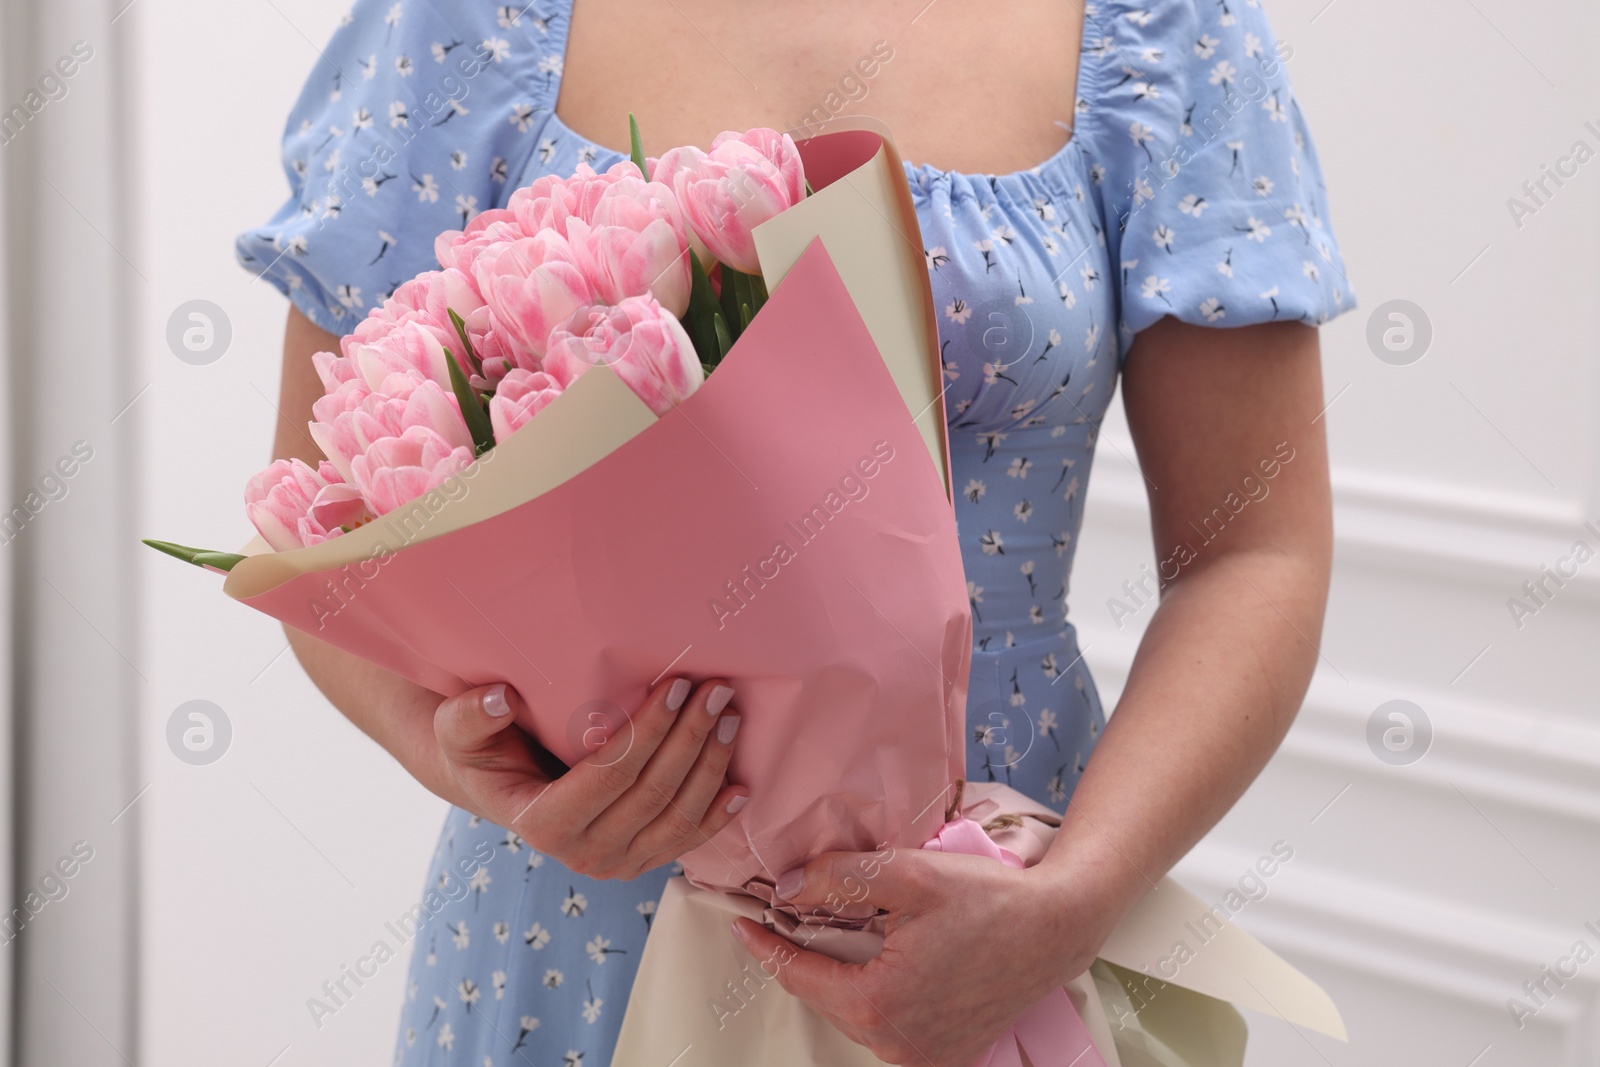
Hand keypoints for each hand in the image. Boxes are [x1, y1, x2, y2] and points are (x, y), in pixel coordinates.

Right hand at [433, 677, 745, 879]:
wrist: (498, 784)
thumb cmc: (482, 749)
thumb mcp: (458, 729)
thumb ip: (470, 715)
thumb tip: (499, 698)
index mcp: (542, 823)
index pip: (610, 774)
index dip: (648, 731)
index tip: (676, 685)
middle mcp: (582, 854)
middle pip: (653, 793)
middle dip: (691, 738)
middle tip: (716, 690)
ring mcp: (615, 864)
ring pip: (678, 819)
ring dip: (711, 767)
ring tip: (731, 717)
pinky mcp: (639, 861)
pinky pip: (686, 842)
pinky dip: (718, 815)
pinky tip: (742, 786)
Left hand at [730, 847, 1120, 1066]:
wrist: (1057, 927)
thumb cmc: (991, 900)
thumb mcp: (909, 875)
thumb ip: (841, 878)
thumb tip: (789, 887)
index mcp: (880, 1003)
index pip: (800, 976)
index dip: (767, 947)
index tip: (744, 924)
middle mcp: (897, 1044)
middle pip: (826, 999)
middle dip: (804, 960)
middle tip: (787, 921)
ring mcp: (923, 1057)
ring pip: (855, 1015)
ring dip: (840, 979)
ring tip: (833, 937)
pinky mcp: (945, 1056)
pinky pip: (888, 1027)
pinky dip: (874, 997)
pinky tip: (878, 962)